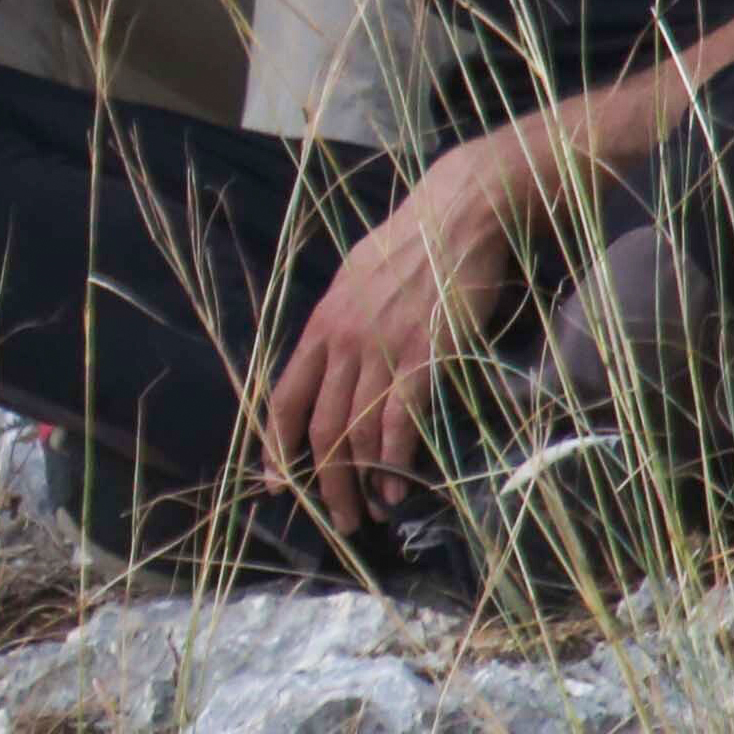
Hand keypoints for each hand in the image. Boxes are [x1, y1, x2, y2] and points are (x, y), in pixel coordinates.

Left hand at [258, 144, 530, 535]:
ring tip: (372, 512)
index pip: (283, 398)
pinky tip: (398, 487)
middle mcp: (344, 343)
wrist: (458, 214)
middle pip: (321, 430)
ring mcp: (384, 350)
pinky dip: (395, 462)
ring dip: (362, 482)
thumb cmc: (408, 245)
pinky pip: (400, 421)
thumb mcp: (354, 280)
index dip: (275, 446)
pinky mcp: (426, 356)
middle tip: (339, 519)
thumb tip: (329, 358)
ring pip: (358, 433)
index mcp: (320, 326)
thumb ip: (338, 324)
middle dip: (326, 484)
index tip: (275, 483)